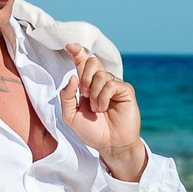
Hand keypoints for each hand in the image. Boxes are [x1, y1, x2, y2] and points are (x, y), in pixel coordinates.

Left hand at [62, 45, 145, 180]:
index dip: (77, 52)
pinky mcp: (125, 91)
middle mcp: (101, 82)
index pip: (82, 63)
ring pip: (101, 74)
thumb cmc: (91, 131)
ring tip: (96, 109)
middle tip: (84, 94)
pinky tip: (104, 108)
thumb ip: (66, 97)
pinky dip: (103, 96)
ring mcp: (114, 85)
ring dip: (94, 93)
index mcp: (87, 85)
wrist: (109, 145)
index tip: (70, 46)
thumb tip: (72, 77)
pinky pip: (111, 84)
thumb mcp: (70, 116)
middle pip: (92, 61)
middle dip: (85, 76)